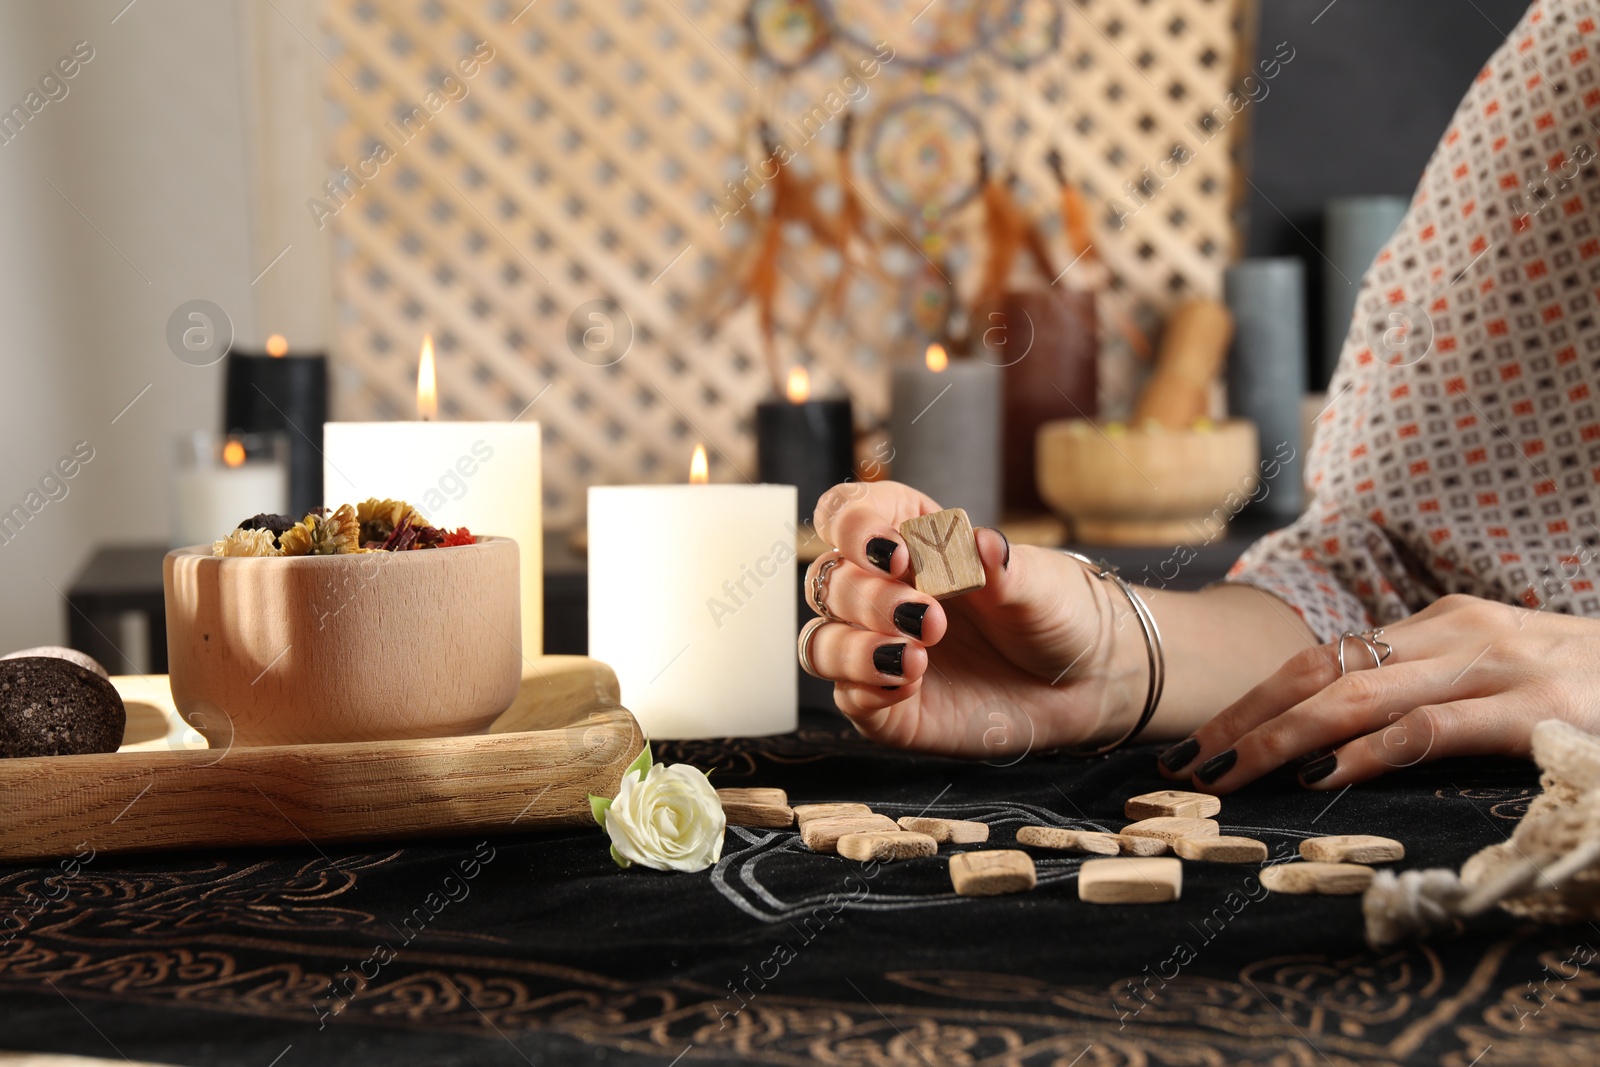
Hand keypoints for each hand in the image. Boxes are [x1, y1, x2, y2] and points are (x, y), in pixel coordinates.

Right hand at [801, 480, 1149, 757]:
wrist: (1083, 678)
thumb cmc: (1056, 611)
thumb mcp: (1041, 583)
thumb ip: (1005, 567)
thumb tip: (982, 543)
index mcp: (909, 538)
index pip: (845, 515)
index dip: (853, 527)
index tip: (894, 553)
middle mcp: (882, 590)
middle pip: (830, 581)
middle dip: (869, 598)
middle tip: (930, 619)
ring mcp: (878, 647)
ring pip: (821, 643)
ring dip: (855, 649)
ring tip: (914, 659)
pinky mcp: (886, 703)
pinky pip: (847, 697)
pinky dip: (867, 690)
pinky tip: (908, 686)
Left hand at [1158, 593, 1599, 791]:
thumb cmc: (1585, 691)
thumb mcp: (1496, 679)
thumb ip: (1426, 691)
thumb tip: (1341, 732)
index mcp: (1437, 626)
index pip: (1319, 659)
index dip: (1251, 699)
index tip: (1198, 741)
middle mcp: (1454, 633)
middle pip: (1318, 672)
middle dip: (1243, 718)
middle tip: (1185, 764)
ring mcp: (1495, 666)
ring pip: (1356, 694)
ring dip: (1280, 737)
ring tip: (1226, 775)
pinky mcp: (1534, 707)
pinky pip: (1431, 726)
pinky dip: (1370, 751)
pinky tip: (1325, 777)